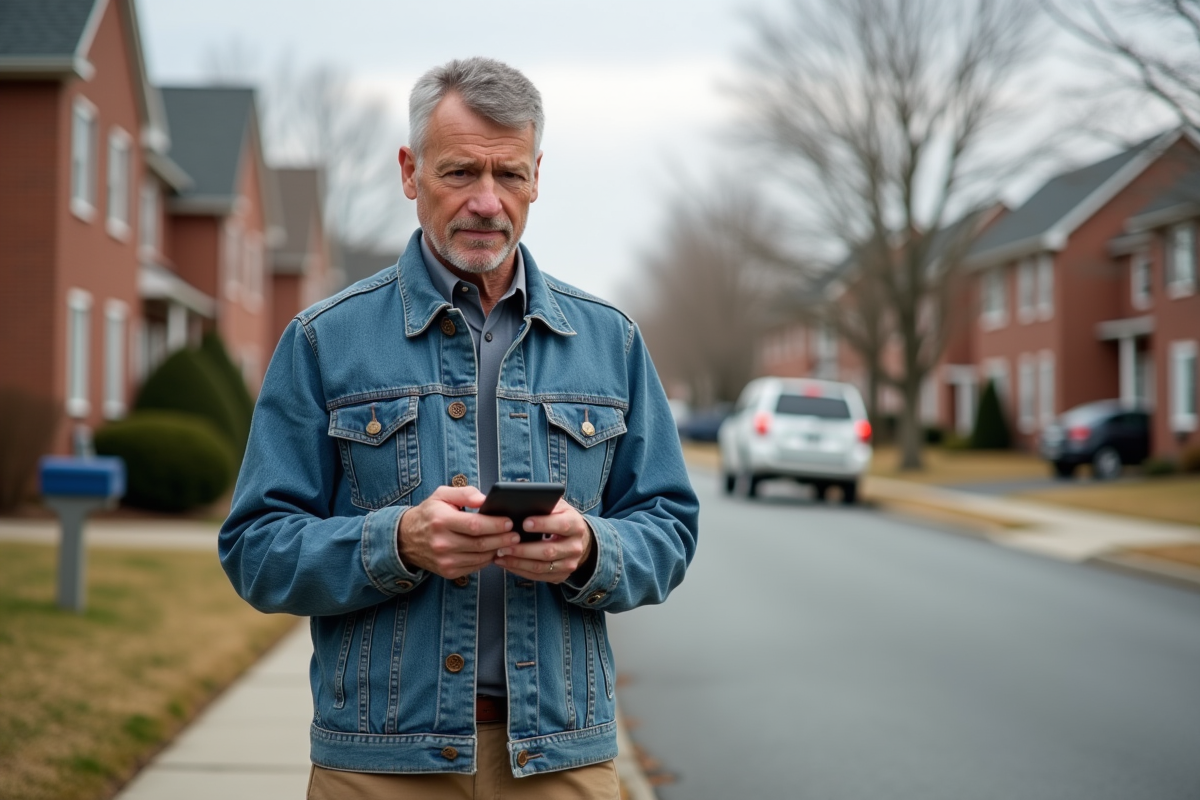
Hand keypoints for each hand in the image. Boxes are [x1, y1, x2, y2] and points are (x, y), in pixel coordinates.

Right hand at [398, 486, 519, 578]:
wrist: (406, 539)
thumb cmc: (429, 514)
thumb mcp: (442, 495)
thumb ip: (464, 493)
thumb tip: (485, 499)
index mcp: (441, 521)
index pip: (474, 525)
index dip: (495, 525)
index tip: (509, 521)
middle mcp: (441, 543)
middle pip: (480, 544)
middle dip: (502, 539)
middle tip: (516, 535)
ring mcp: (444, 560)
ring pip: (480, 557)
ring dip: (498, 550)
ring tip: (509, 543)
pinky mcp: (448, 572)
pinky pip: (475, 566)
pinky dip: (487, 559)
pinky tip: (494, 551)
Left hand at [492, 499, 592, 583]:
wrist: (578, 540)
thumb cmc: (560, 518)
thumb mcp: (558, 507)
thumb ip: (544, 504)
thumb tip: (518, 500)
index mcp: (576, 525)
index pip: (561, 525)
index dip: (543, 524)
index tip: (524, 523)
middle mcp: (575, 547)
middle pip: (548, 551)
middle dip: (523, 549)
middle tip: (502, 545)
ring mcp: (569, 564)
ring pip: (541, 567)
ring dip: (518, 562)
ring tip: (499, 555)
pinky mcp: (561, 576)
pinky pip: (538, 577)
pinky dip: (520, 571)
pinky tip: (506, 563)